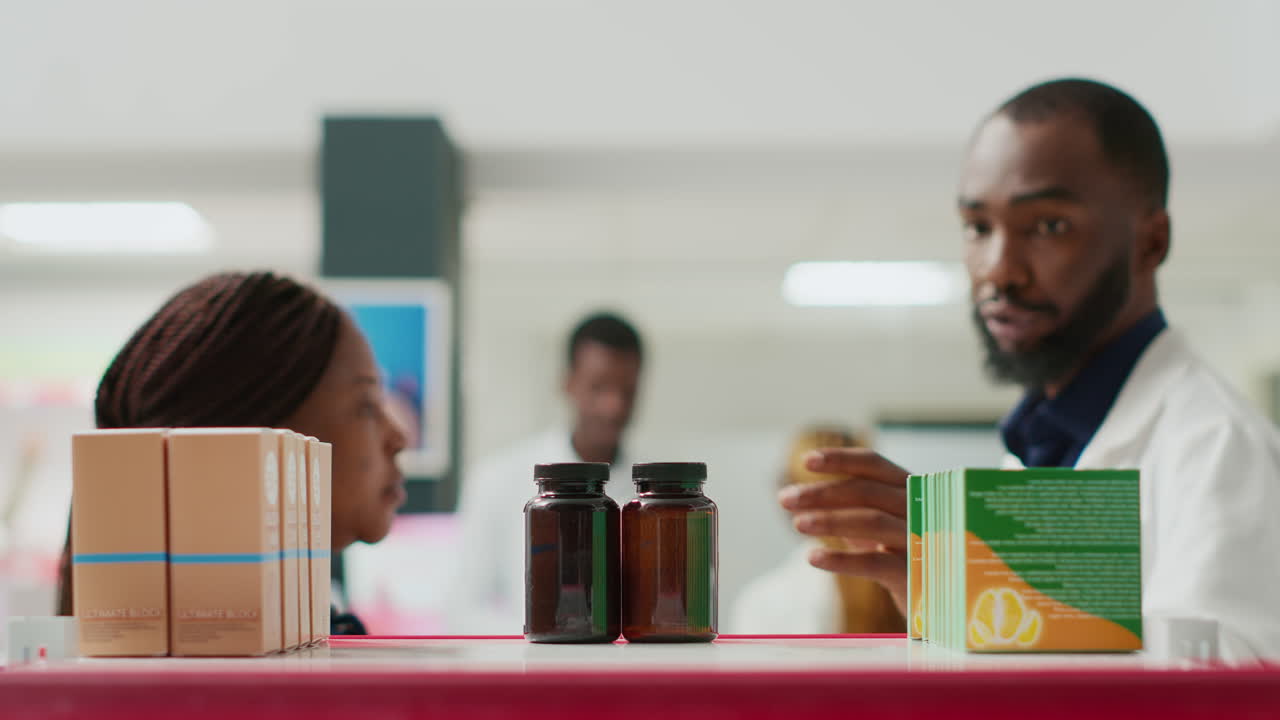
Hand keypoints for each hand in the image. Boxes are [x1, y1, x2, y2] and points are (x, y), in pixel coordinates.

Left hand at [777, 447, 909, 615]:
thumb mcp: (883, 526)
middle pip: (866, 491)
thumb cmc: (909, 555)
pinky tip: (813, 557)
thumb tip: (803, 495)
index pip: (873, 465)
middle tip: (785, 499)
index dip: (840, 459)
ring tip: (797, 523)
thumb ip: (853, 508)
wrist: (951, 601)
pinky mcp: (918, 575)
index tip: (805, 461)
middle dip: (822, 492)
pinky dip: (842, 559)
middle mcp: (921, 509)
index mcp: (912, 490)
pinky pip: (876, 563)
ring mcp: (923, 540)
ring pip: (871, 522)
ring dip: (830, 520)